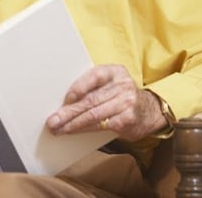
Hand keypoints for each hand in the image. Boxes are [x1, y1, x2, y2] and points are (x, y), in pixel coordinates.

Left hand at [46, 64, 166, 141]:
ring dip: (73, 123)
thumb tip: (64, 101)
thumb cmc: (121, 97)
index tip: (64, 101)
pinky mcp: (128, 119)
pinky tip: (74, 132)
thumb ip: (93, 87)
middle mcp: (123, 85)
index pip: (93, 76)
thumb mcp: (110, 84)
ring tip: (59, 128)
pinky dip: (85, 129)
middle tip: (53, 120)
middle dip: (69, 112)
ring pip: (94, 114)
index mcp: (115, 71)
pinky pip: (102, 125)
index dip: (77, 88)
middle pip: (91, 99)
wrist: (148, 112)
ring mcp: (127, 102)